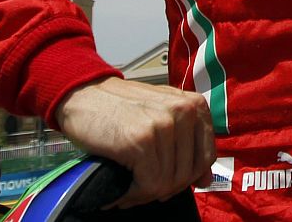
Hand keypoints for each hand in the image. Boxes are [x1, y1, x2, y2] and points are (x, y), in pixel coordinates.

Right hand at [53, 77, 215, 205]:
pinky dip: (134, 196)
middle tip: (143, 190)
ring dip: (146, 194)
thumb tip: (206, 179)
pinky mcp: (142, 140)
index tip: (166, 182)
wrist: (84, 95)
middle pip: (189, 173)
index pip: (207, 156)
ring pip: (169, 182)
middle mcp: (185, 111)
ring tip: (130, 191)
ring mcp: (164, 125)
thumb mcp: (162, 116)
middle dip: (165, 189)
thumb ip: (188, 143)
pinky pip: (150, 185)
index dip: (187, 177)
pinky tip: (122, 193)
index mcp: (195, 104)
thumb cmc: (121, 108)